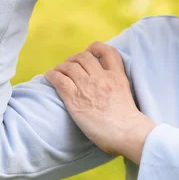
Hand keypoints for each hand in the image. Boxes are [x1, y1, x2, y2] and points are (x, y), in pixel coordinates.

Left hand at [45, 42, 155, 164]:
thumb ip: (116, 85)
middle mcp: (101, 77)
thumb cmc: (128, 121)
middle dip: (75, 58)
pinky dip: (52, 75)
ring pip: (70, 66)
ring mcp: (87, 86)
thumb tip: (107, 89)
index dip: (97, 48)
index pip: (108, 51)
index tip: (90, 51)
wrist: (126, 131)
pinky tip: (50, 76)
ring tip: (58, 71)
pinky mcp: (74, 98)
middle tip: (70, 64)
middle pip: (84, 56)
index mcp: (117, 76)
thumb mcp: (127, 94)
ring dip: (62, 66)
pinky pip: (59, 80)